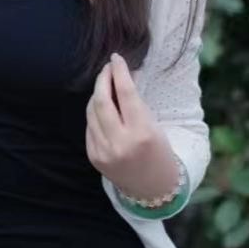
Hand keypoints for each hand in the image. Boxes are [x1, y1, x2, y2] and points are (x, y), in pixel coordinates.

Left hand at [85, 53, 179, 201]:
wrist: (153, 189)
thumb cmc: (159, 152)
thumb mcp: (154, 126)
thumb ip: (136, 103)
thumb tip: (122, 74)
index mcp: (142, 133)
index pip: (126, 93)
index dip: (119, 72)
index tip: (116, 58)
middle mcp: (120, 143)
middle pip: (102, 100)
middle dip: (102, 79)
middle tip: (107, 68)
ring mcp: (104, 151)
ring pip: (92, 111)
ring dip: (97, 94)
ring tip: (105, 85)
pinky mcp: (94, 157)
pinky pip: (89, 126)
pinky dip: (94, 113)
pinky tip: (102, 107)